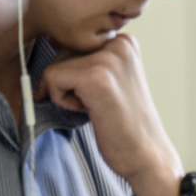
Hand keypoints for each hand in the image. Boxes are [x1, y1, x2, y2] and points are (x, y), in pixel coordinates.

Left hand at [36, 35, 182, 195]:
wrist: (146, 154)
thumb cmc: (125, 122)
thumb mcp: (113, 78)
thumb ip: (91, 59)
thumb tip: (50, 44)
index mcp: (125, 41)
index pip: (76, 42)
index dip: (76, 72)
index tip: (95, 93)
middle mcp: (119, 43)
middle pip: (63, 51)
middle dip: (70, 82)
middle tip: (99, 102)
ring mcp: (108, 58)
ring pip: (56, 66)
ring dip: (66, 92)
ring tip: (96, 107)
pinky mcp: (95, 77)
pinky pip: (52, 78)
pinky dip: (62, 100)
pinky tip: (90, 111)